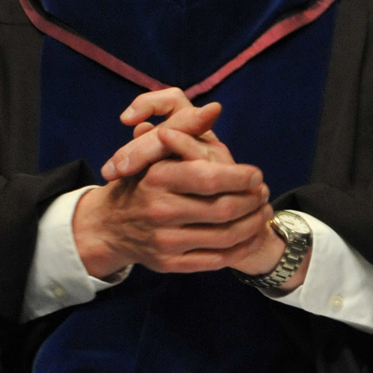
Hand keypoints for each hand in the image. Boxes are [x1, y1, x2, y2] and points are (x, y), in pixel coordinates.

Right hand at [74, 90, 272, 277]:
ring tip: (262, 212)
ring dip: (254, 224)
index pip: (210, 178)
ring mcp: (164, 241)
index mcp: (156, 178)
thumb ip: (184, 127)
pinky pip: (217, 259)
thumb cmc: (141, 181)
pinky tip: (250, 236)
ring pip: (226, 236)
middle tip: (263, 194)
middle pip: (224, 209)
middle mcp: (158, 210)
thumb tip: (214, 108)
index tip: (256, 174)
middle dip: (253, 201)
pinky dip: (242, 248)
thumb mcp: (154, 150)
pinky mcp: (170, 264)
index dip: (241, 177)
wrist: (108, 226)